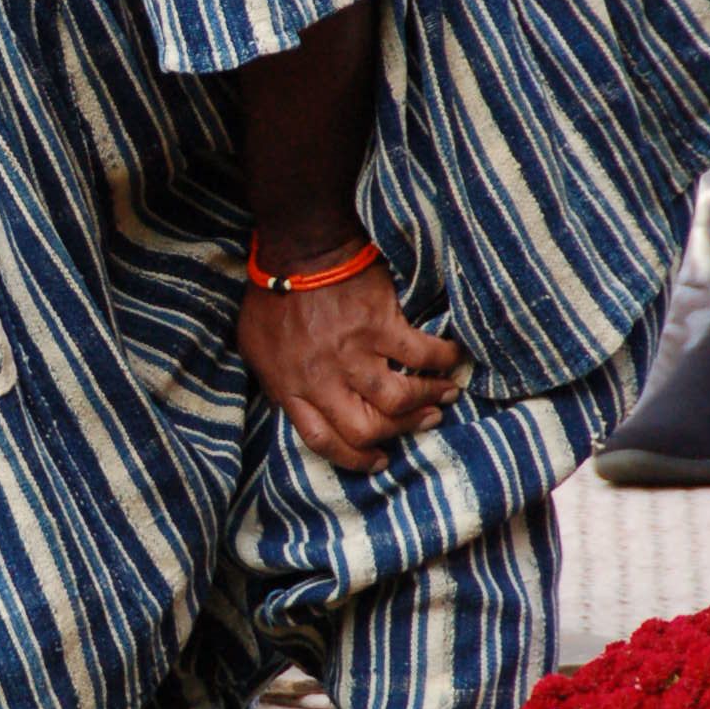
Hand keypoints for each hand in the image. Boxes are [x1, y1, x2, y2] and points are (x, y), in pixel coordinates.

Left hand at [238, 249, 465, 473]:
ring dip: (427, 400)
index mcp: (292, 388)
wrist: (298, 248)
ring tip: (444, 394)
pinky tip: (454, 359)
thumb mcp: (255, 348)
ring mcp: (354, 353)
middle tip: (422, 422)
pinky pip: (422, 354)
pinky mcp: (381, 325)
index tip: (378, 459)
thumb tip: (294, 407)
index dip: (355, 459)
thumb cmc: (273, 296)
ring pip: (399, 399)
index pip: (323, 441)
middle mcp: (324, 378)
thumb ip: (277, 382)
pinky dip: (444, 359)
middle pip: (367, 429)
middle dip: (399, 432)